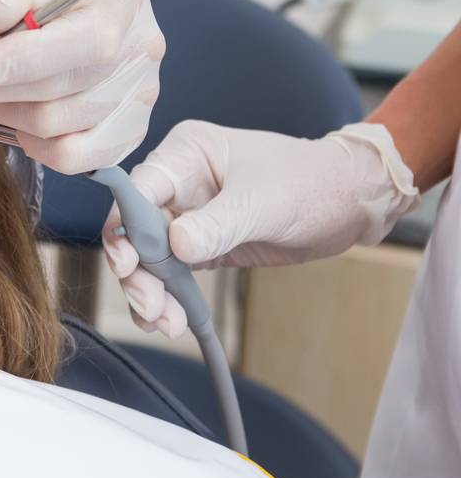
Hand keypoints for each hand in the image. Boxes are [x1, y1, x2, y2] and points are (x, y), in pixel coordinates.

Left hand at [0, 0, 163, 173]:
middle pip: (58, 89)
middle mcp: (142, 51)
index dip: (21, 62)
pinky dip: (34, 143)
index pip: (80, 42)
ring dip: (7, 112)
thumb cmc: (40, 0)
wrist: (64, 19)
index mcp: (123, 1)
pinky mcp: (128, 134)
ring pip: (56, 126)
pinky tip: (22, 119)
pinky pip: (72, 158)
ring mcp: (141, 97)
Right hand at [102, 120, 418, 336]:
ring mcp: (187, 215)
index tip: (128, 262)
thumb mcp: (263, 203)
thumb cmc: (311, 183)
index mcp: (186, 155)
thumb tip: (174, 247)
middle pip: (134, 228)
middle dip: (137, 270)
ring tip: (164, 322)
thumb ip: (217, 225)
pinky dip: (168, 298)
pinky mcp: (201, 245)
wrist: (350, 201)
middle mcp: (178, 183)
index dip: (126, 225)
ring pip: (148, 256)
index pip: (138, 189)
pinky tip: (169, 320)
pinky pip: (172, 272)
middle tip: (149, 304)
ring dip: (150, 291)